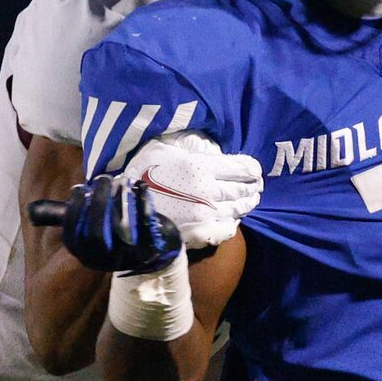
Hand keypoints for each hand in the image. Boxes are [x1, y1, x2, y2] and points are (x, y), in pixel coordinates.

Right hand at [56, 175, 181, 273]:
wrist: (151, 254)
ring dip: (120, 201)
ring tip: (120, 181)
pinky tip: (141, 187)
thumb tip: (33, 209)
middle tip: (102, 180)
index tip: (78, 189)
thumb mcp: (84, 230)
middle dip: (98, 204)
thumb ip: (63, 218)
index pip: (73, 237)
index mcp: (85, 255)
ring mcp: (129, 257)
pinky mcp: (152, 249)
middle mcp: (105, 261)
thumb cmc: (111, 237)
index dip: (74, 212)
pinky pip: (147, 227)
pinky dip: (144, 204)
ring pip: (122, 231)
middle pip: (98, 236)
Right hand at [124, 133, 262, 250]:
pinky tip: (232, 218)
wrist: (124, 210)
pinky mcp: (201, 234)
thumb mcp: (161, 149)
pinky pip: (228, 229)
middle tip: (256, 186)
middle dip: (253, 187)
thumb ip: (188, 146)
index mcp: (200, 167)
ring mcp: (206, 215)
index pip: (242, 168)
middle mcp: (208, 191)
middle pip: (244, 189)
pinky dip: (233, 223)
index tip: (255, 170)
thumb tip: (208, 145)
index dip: (253, 169)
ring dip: (247, 204)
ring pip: (238, 209)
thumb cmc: (139, 174)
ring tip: (250, 200)